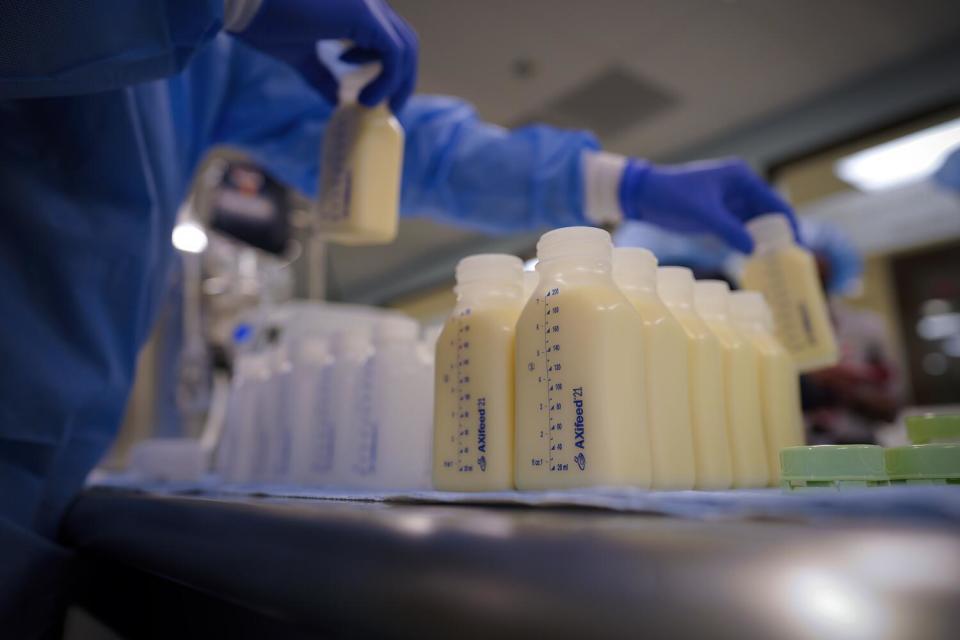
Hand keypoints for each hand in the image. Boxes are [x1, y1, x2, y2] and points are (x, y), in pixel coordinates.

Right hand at [235, 0, 417, 110]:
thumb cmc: (262, 19)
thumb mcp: (299, 54)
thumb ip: (321, 74)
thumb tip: (335, 100)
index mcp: (354, 7)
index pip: (388, 38)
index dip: (386, 70)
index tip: (367, 95)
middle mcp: (367, 2)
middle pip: (404, 42)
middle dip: (400, 79)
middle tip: (385, 108)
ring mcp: (368, 4)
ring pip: (405, 47)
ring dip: (398, 83)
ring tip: (374, 106)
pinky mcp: (364, 13)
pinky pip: (394, 54)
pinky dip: (389, 81)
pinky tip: (367, 100)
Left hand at [619, 158, 795, 252]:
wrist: (643, 195)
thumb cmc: (671, 195)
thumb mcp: (702, 213)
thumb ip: (729, 230)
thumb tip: (753, 249)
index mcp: (740, 178)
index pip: (774, 202)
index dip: (788, 224)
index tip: (798, 245)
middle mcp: (739, 188)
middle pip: (767, 214)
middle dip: (778, 235)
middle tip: (789, 260)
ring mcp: (729, 202)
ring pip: (754, 224)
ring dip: (763, 241)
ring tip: (774, 263)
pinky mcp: (717, 215)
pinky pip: (739, 230)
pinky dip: (746, 243)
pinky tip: (753, 259)